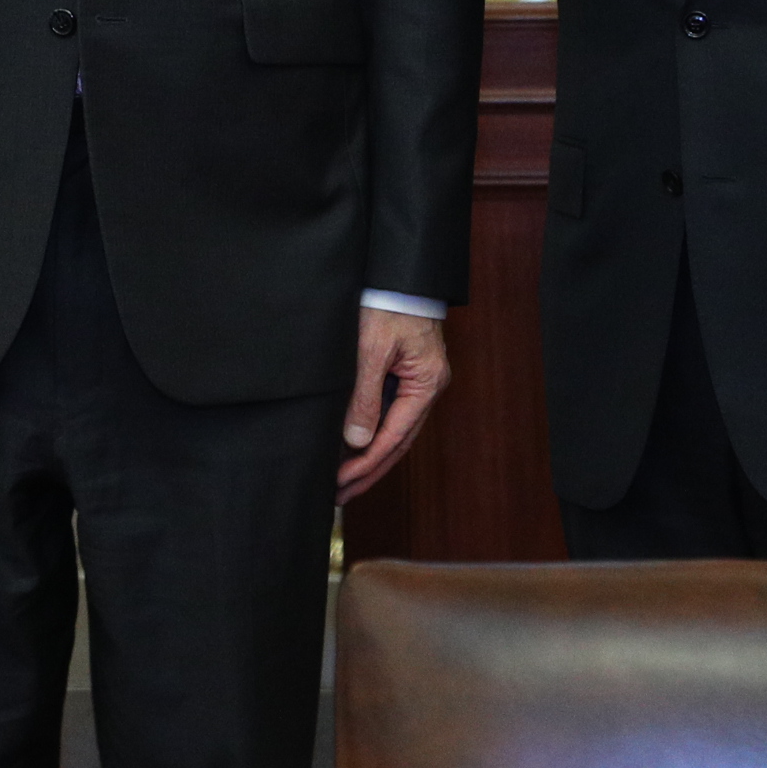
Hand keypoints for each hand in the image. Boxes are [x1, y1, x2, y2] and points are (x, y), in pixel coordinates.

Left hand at [337, 310, 450, 502]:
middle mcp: (426, 388)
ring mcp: (418, 383)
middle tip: (340, 495)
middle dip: (368, 471)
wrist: (399, 272)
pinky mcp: (405, 375)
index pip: (394, 436)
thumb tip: (356, 441)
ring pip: (394, 432)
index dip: (366, 463)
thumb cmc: (388, 302)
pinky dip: (371, 434)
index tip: (341, 482)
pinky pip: (389, 414)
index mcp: (426, 384)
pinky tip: (352, 448)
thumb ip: (364, 396)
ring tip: (343, 481)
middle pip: (398, 442)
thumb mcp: (371, 349)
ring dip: (369, 457)